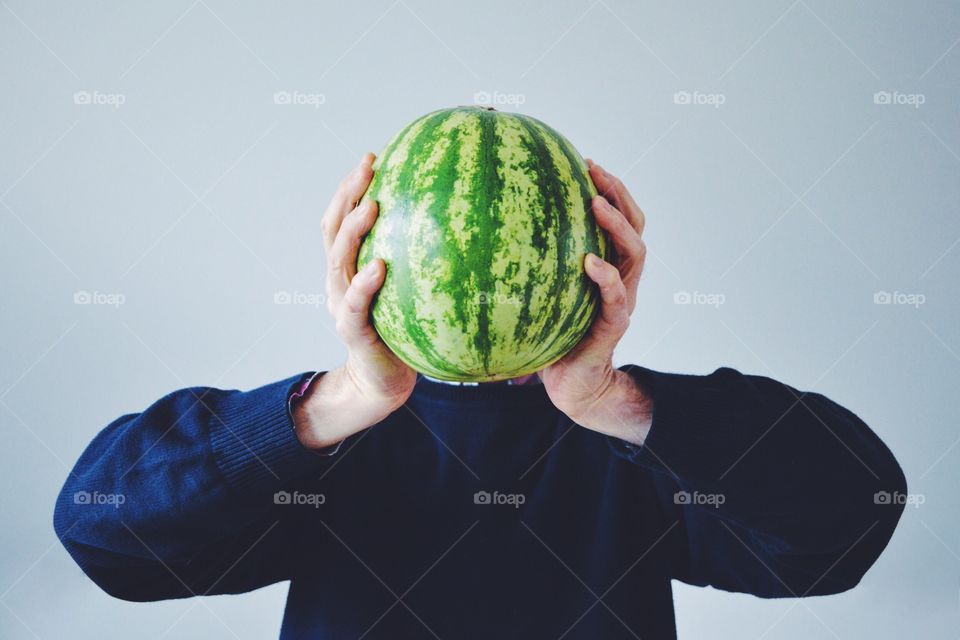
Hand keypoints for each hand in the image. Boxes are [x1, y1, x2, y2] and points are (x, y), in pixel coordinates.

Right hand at [294, 153, 415, 449]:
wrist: (384, 382)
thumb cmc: (407, 333)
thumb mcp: (412, 291)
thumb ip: (422, 261)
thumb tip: (468, 224)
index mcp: (350, 268)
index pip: (342, 219)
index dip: (351, 187)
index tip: (373, 157)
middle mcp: (339, 280)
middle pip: (333, 229)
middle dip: (348, 194)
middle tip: (369, 165)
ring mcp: (341, 304)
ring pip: (338, 260)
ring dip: (354, 231)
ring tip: (373, 206)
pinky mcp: (352, 331)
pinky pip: (353, 305)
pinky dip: (364, 284)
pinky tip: (380, 266)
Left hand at [541, 161, 652, 445]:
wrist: (574, 387)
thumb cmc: (552, 340)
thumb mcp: (540, 296)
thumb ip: (528, 268)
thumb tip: (480, 237)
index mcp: (607, 268)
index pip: (618, 219)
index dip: (608, 188)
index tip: (583, 161)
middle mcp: (620, 278)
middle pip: (634, 225)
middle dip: (618, 193)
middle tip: (594, 169)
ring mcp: (621, 301)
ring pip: (634, 253)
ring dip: (616, 224)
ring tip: (596, 202)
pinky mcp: (614, 325)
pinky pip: (616, 296)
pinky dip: (606, 276)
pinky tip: (590, 261)